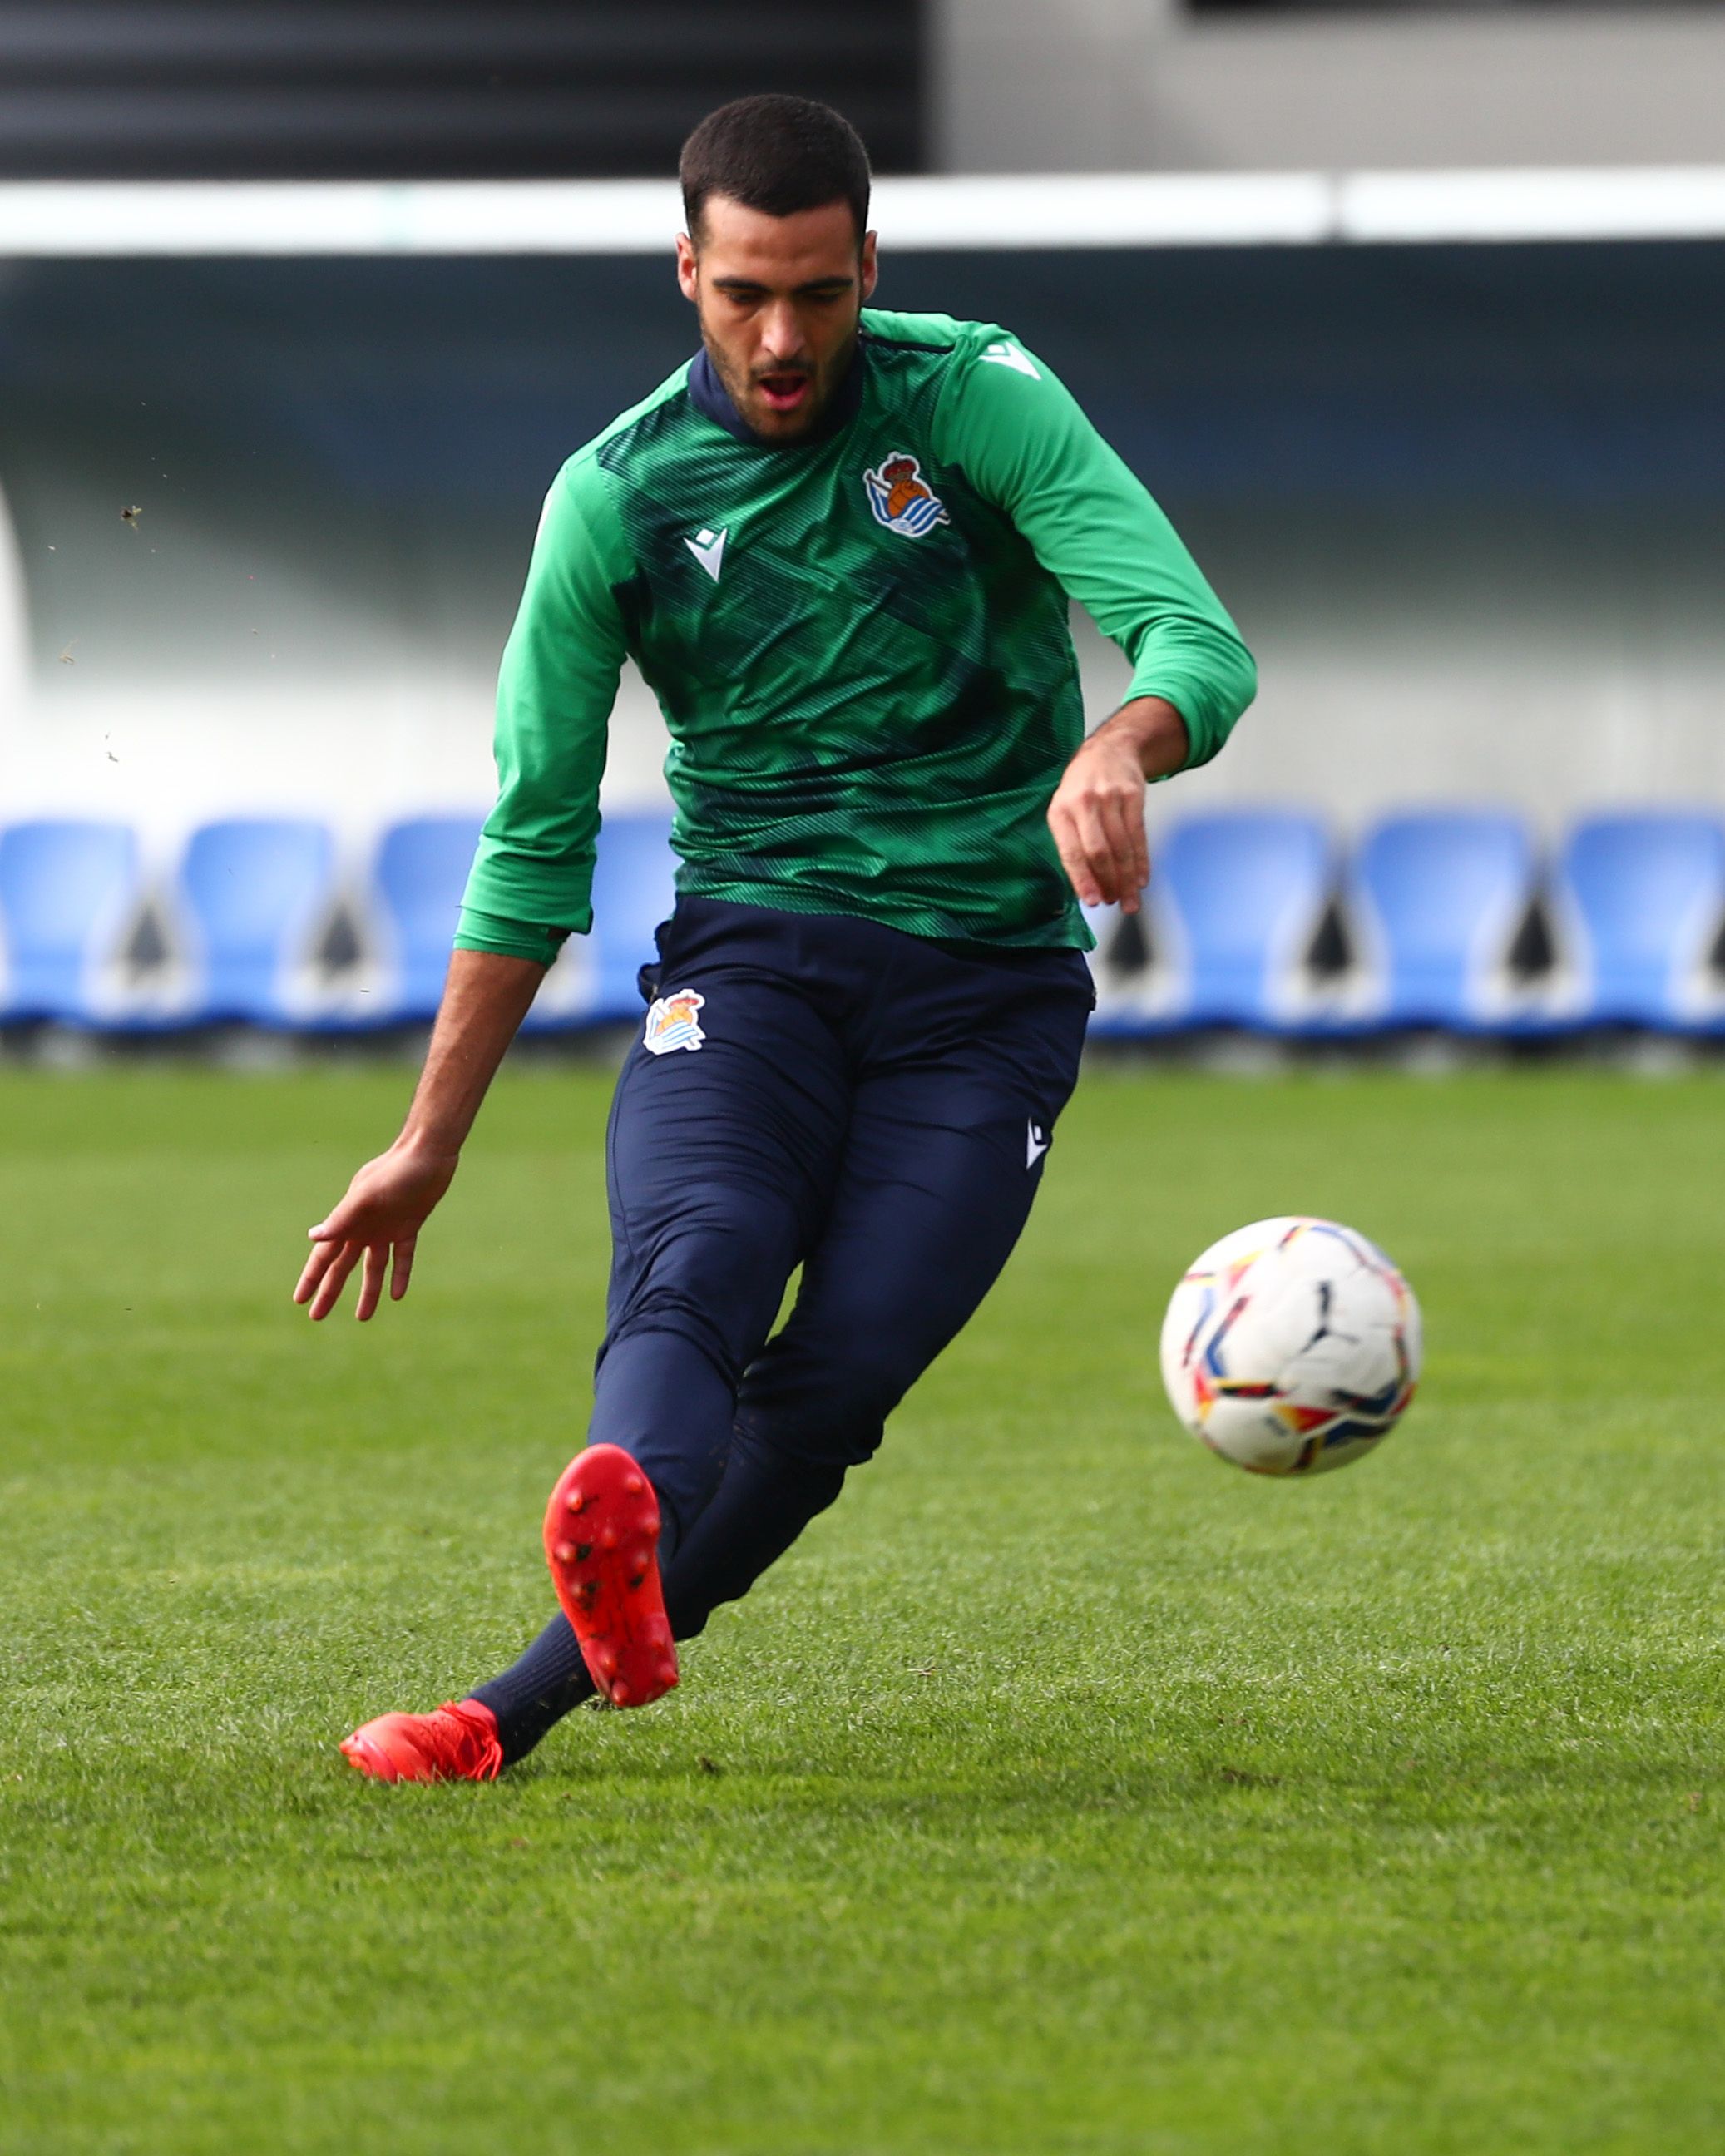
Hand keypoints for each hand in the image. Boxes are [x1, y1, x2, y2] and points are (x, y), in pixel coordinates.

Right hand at [293, 1138, 458, 1320]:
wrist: (427, 1153)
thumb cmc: (395, 1171)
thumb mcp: (367, 1197)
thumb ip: (342, 1218)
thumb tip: (312, 1238)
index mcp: (348, 1221)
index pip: (324, 1257)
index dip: (311, 1279)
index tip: (299, 1301)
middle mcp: (363, 1228)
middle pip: (343, 1267)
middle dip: (330, 1291)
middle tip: (317, 1318)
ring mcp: (385, 1229)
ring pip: (373, 1268)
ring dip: (368, 1291)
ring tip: (362, 1318)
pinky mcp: (408, 1227)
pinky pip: (402, 1258)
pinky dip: (399, 1275)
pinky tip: (396, 1295)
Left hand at [1049, 730, 1150, 912]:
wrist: (1108, 751)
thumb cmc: (1081, 790)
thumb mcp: (1064, 809)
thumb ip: (1071, 844)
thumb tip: (1086, 887)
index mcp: (1060, 811)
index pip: (1071, 853)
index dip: (1083, 880)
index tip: (1092, 903)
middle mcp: (1084, 803)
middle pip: (1099, 852)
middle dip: (1108, 883)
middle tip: (1113, 903)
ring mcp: (1110, 797)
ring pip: (1121, 847)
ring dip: (1126, 879)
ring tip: (1129, 901)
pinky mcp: (1133, 795)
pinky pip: (1139, 835)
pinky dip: (1141, 861)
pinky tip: (1141, 880)